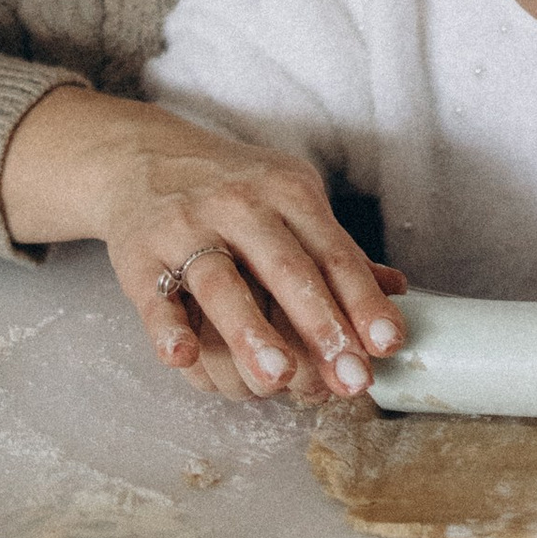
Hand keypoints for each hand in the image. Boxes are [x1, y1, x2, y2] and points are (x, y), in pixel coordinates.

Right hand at [0, 86, 404, 403]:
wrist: (141, 157)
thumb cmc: (231, 190)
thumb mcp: (290, 201)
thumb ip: (336, 250)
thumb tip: (396, 291)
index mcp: (287, 192)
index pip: (333, 252)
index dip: (362, 301)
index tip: (387, 344)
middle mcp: (239, 206)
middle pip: (286, 269)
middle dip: (321, 327)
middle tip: (350, 379)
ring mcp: (186, 230)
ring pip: (222, 285)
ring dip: (251, 333)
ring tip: (279, 378)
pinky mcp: (140, 258)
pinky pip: (154, 298)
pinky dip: (167, 328)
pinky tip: (182, 357)